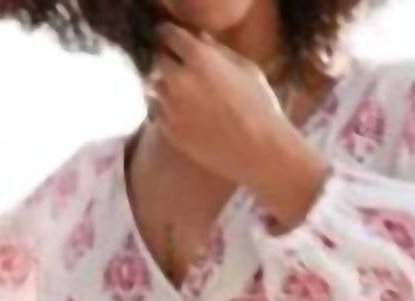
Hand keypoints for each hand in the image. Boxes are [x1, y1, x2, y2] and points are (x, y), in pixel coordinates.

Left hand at [144, 23, 329, 221]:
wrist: (258, 151)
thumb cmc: (259, 106)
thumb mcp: (245, 68)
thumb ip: (217, 51)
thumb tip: (199, 39)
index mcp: (198, 58)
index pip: (169, 35)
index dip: (171, 36)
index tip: (174, 39)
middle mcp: (179, 80)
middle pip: (158, 61)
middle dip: (168, 60)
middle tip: (179, 67)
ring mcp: (172, 108)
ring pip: (155, 87)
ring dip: (165, 85)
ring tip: (182, 92)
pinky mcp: (170, 132)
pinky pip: (157, 112)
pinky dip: (165, 108)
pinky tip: (182, 112)